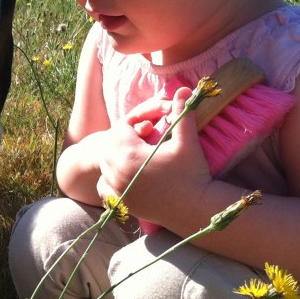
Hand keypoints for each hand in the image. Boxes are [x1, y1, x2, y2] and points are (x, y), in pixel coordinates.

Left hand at [96, 88, 210, 224]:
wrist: (195, 210)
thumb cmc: (193, 174)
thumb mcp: (187, 141)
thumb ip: (181, 113)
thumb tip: (183, 88)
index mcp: (128, 155)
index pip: (121, 128)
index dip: (135, 123)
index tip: (151, 127)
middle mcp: (116, 173)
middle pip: (109, 145)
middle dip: (124, 139)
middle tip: (144, 140)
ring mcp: (117, 190)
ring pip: (104, 165)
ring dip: (116, 157)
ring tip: (137, 155)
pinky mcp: (121, 204)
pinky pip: (104, 187)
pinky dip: (110, 179)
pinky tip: (127, 175)